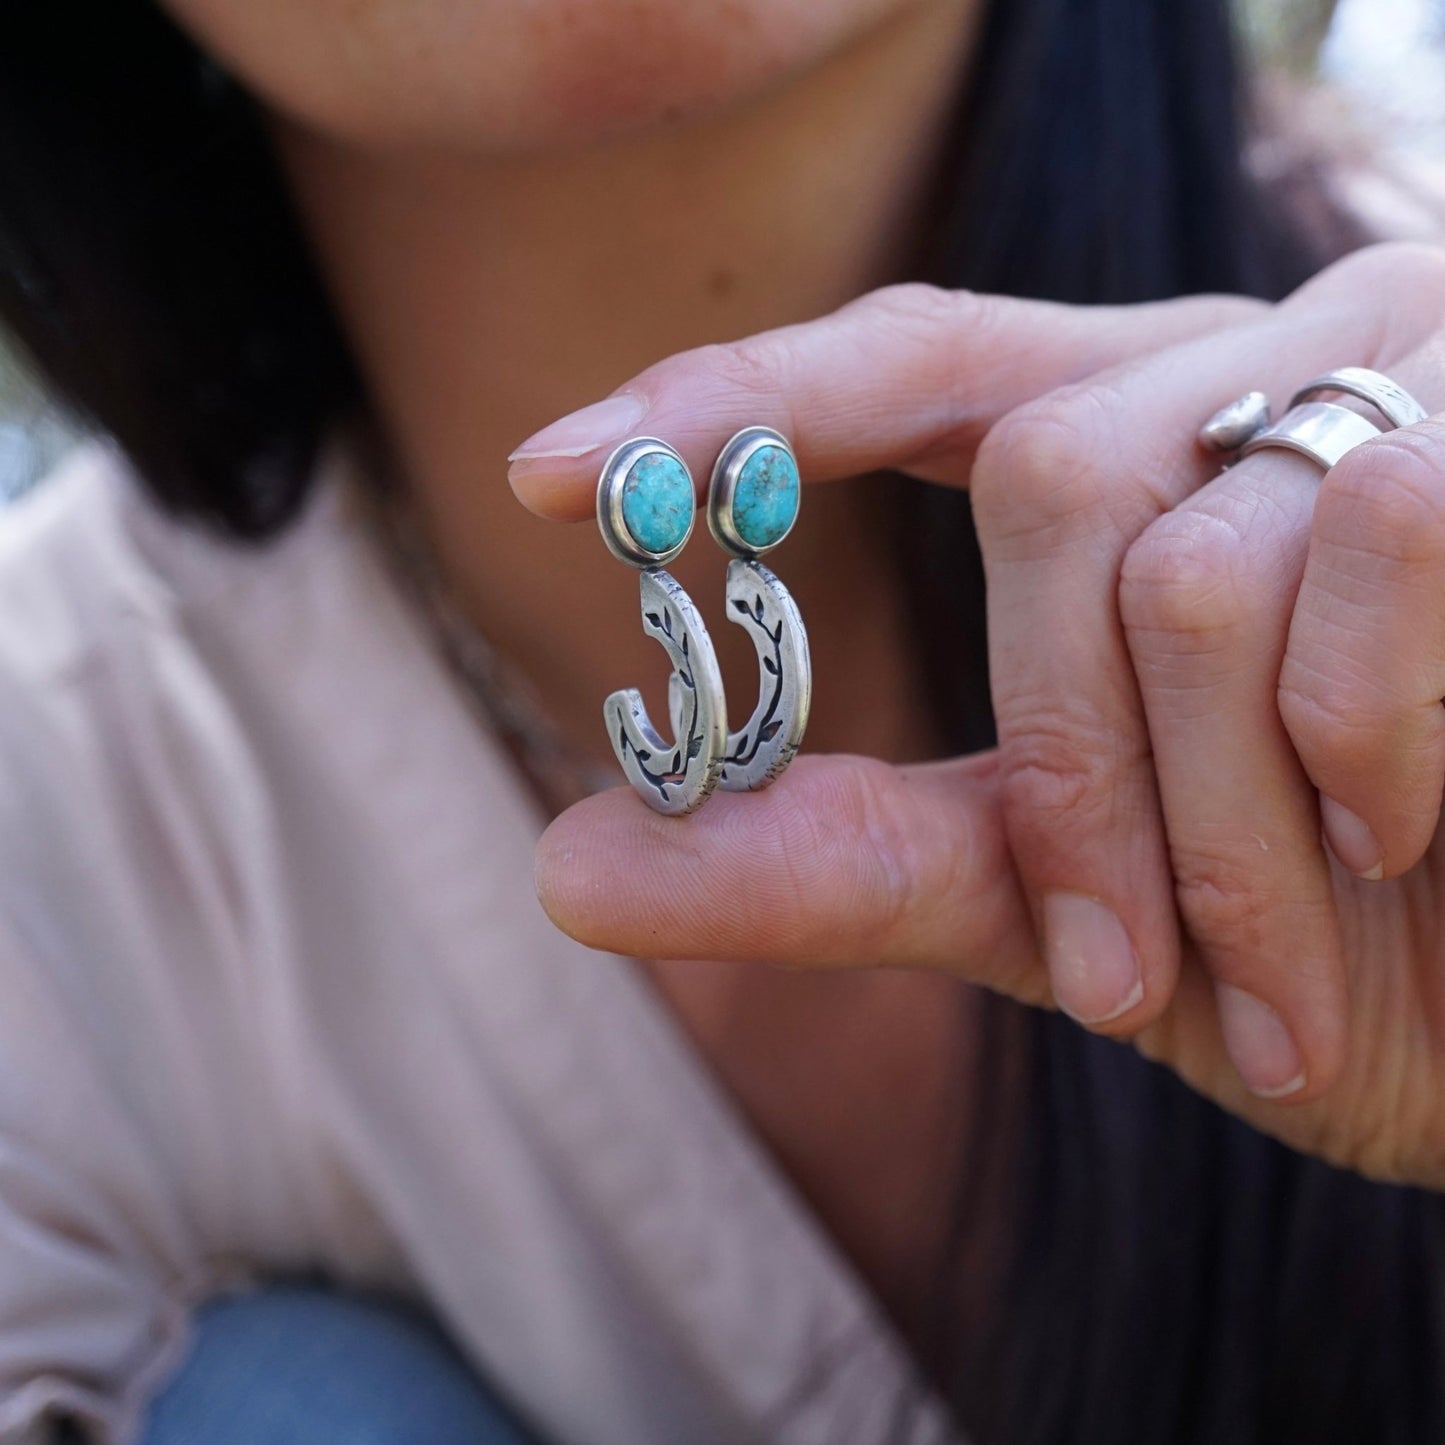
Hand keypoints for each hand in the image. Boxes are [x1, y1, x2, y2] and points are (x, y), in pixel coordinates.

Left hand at [509, 242, 1444, 1188]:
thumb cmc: (1323, 944)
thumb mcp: (1059, 906)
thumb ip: (843, 859)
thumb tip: (572, 864)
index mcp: (1133, 450)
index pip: (905, 365)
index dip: (731, 404)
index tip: (546, 473)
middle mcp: (1249, 384)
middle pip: (1046, 482)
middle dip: (1064, 763)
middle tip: (1110, 978)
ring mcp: (1396, 387)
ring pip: (1194, 560)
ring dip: (1210, 823)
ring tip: (1274, 968)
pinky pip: (1374, 551)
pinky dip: (1354, 751)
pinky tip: (1407, 839)